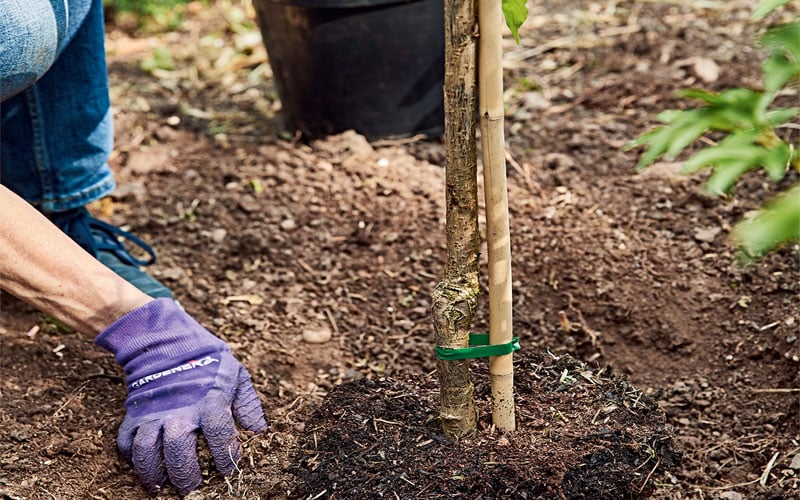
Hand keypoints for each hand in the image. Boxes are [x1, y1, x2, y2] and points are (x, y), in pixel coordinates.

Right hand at [95, 299, 267, 494]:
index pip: (219, 433)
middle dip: (184, 474)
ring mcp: (153, 412)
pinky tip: (143, 468)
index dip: (224, 455)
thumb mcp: (236, 375)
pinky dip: (131, 459)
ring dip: (152, 472)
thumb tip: (259, 431)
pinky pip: (126, 442)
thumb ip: (247, 404)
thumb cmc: (208, 362)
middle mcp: (179, 409)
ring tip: (161, 488)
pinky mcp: (134, 414)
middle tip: (191, 488)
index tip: (227, 469)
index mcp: (209, 399)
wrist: (167, 341)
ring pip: (147, 450)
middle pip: (178, 448)